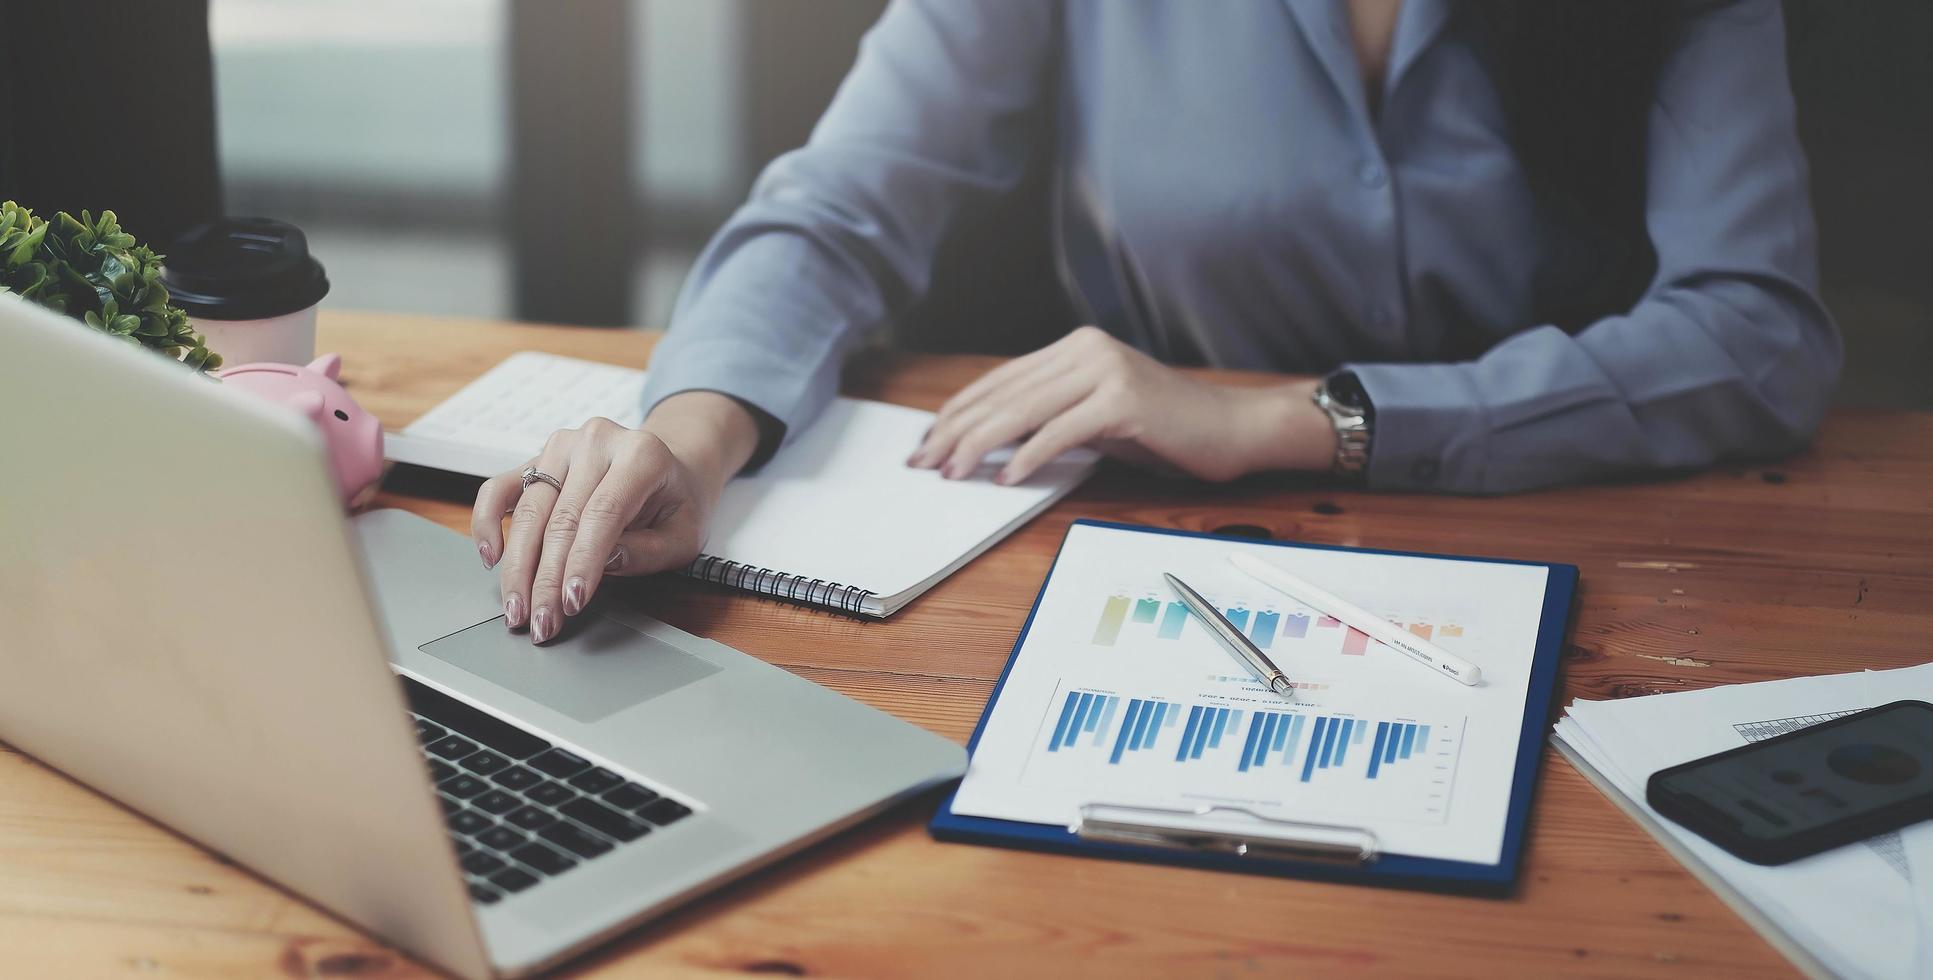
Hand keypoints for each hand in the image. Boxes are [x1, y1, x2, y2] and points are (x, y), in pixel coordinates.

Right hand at [470, 392, 757, 643]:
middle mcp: (597, 441)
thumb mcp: (686, 533)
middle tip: (541, 623)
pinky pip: (499, 488)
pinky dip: (487, 522)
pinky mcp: (536, 458)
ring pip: (527, 510)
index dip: (583, 561)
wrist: (670, 466)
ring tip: (517, 609)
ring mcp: (562, 446)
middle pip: (560, 516)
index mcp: (641, 454)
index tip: (571, 603)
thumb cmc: (678, 503)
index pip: (603, 512)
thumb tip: (604, 563)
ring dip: (517, 566)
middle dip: (546, 578)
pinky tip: (491, 558)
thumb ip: (650, 550)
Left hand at [909, 326, 1337, 483]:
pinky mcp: (1124, 398)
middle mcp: (1086, 350)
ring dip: (980, 445)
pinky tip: (1006, 477)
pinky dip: (1030, 455)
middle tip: (925, 463)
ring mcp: (1106, 370)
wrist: (1233, 429)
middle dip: (956, 431)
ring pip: (1024, 410)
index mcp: (1074, 348)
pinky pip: (1062, 430)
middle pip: (1003, 393)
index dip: (957, 413)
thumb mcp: (1097, 418)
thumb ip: (1050, 418)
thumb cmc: (1166, 431)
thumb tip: (990, 444)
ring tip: (953, 473)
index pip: (1000, 381)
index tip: (927, 443)